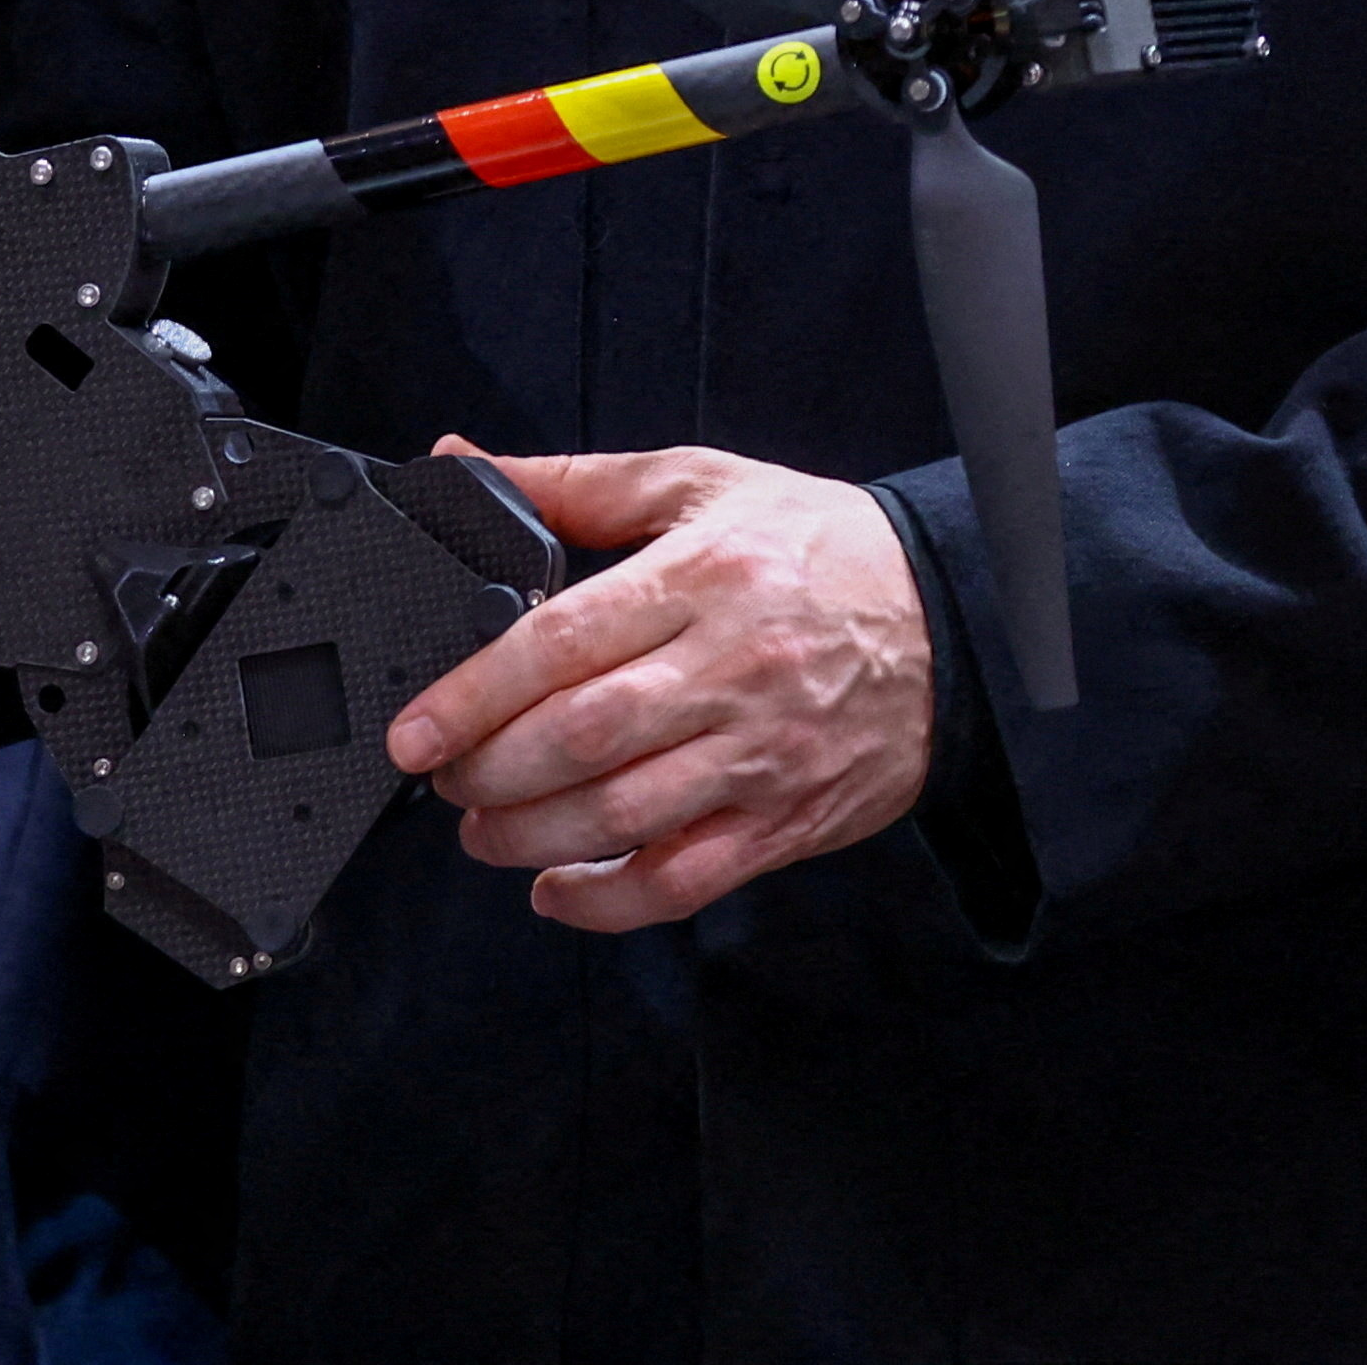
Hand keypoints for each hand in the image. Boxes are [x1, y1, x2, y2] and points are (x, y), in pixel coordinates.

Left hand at [381, 444, 931, 930]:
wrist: (951, 616)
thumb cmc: (818, 549)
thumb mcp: (700, 485)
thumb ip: (574, 484)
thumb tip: (464, 465)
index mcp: (703, 577)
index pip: (563, 642)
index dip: (473, 695)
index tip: (415, 730)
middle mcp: (733, 669)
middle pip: (585, 737)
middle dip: (489, 771)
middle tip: (442, 778)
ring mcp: (762, 753)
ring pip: (626, 816)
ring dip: (532, 837)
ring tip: (482, 830)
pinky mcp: (787, 819)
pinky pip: (686, 880)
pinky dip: (609, 901)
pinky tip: (558, 888)